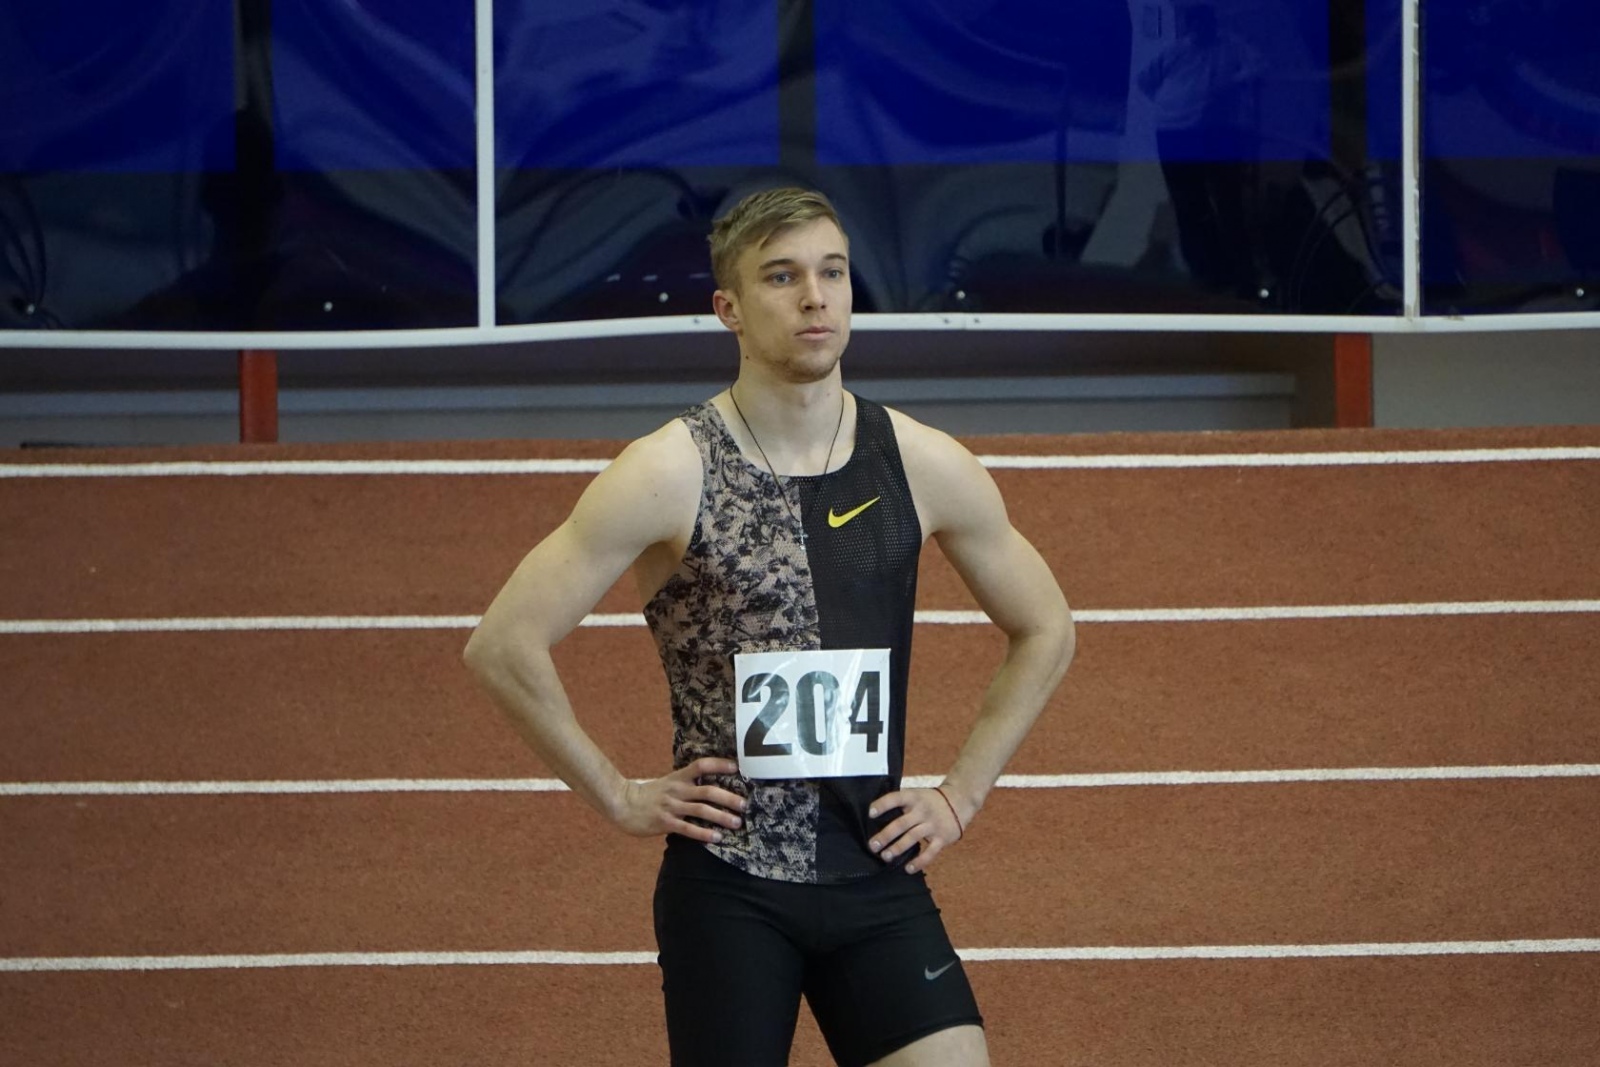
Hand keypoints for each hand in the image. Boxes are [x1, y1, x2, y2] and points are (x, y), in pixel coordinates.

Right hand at [612, 757, 746, 843]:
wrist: (622, 804)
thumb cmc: (648, 794)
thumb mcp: (667, 782)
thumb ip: (685, 782)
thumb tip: (709, 784)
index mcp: (678, 777)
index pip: (702, 766)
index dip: (720, 765)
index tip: (737, 768)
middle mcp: (677, 790)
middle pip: (708, 791)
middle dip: (729, 798)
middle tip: (745, 805)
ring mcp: (671, 806)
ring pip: (701, 810)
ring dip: (721, 816)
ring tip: (737, 823)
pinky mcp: (665, 823)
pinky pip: (688, 828)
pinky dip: (704, 833)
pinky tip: (716, 838)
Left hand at [867, 787, 965, 873]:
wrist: (960, 801)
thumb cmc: (930, 800)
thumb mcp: (916, 795)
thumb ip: (901, 804)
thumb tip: (876, 817)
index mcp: (914, 797)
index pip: (895, 798)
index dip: (882, 805)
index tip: (870, 814)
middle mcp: (922, 810)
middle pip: (901, 824)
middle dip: (885, 836)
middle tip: (873, 846)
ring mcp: (933, 825)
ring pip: (913, 838)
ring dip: (898, 848)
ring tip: (886, 856)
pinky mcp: (942, 838)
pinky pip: (930, 852)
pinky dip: (919, 862)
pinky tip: (908, 869)